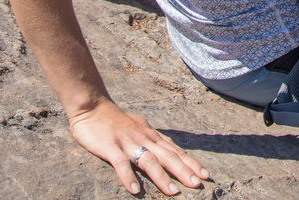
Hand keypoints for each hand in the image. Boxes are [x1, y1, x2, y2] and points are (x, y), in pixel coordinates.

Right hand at [70, 100, 208, 195]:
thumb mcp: (140, 128)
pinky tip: (135, 190)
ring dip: (162, 177)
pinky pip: (122, 163)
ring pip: (149, 161)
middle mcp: (144, 138)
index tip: (206, 175)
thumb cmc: (116, 120)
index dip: (192, 163)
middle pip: (168, 156)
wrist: (92, 107)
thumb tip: (168, 147)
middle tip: (199, 184)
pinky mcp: (111, 147)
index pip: (176, 150)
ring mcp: (128, 142)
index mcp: (152, 136)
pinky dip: (129, 177)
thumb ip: (153, 139)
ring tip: (173, 192)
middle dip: (185, 171)